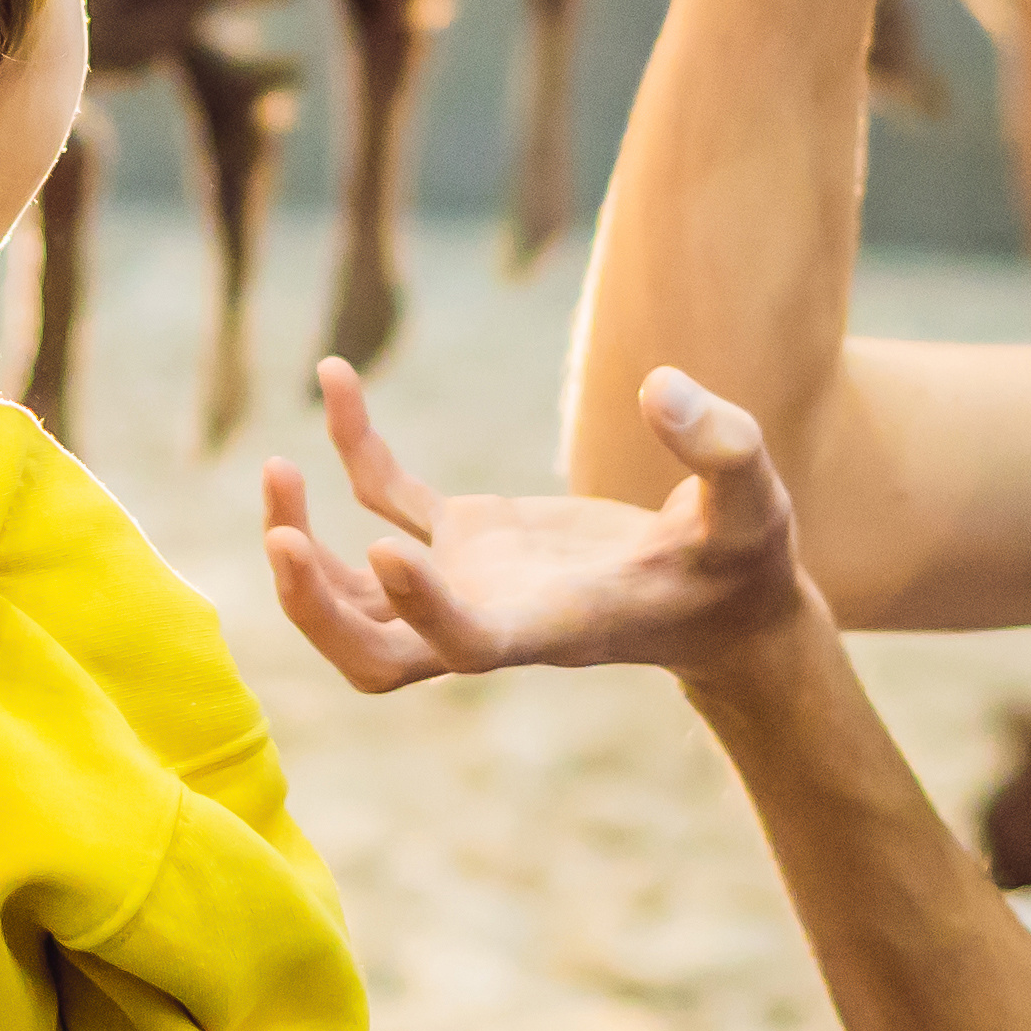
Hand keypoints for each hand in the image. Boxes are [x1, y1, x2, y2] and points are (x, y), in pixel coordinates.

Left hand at [260, 358, 824, 693]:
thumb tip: (663, 386)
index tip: (387, 551)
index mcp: (555, 627)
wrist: (724, 598)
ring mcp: (471, 578)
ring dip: (303, 549)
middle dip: (316, 610)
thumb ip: (724, 446)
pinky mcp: (468, 536)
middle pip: (376, 654)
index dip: (420, 610)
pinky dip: (351, 450)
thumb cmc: (743, 561)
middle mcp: (495, 616)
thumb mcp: (756, 504)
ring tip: (274, 470)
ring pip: (355, 595)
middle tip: (280, 536)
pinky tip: (334, 376)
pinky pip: (386, 497)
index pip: (469, 643)